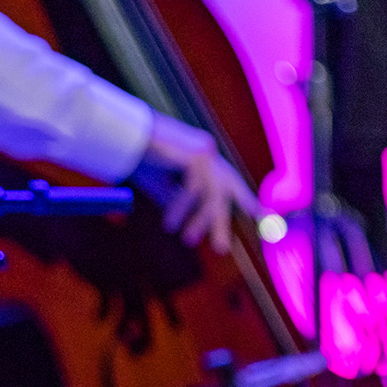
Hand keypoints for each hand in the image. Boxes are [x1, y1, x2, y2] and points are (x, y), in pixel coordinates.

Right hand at [136, 114, 258, 254]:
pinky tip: (170, 220)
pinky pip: (195, 190)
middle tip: (221, 249)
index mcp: (202, 159)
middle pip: (226, 192)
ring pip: (212, 195)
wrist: (125, 137)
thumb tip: (186, 219)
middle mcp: (208, 155)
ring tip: (186, 239)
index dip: (245, 199)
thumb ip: (175, 199)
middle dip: (223, 222)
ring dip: (200, 221)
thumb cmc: (139, 157)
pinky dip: (181, 208)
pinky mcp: (198, 156)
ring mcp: (205, 154)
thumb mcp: (160, 184)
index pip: (230, 182)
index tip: (261, 215)